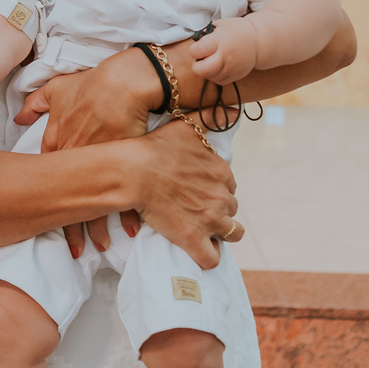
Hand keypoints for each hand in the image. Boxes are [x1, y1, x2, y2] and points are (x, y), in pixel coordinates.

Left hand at [14, 52, 157, 255]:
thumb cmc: (90, 84)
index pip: (48, 180)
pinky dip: (128, 213)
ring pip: (96, 204)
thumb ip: (36, 104)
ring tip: (99, 247)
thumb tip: (18, 116)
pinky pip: (124, 196)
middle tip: (74, 250)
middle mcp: (76, 160)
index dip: (46, 201)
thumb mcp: (57, 89)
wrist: (122, 84)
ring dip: (97, 228)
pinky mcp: (123, 166)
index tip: (46, 218)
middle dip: (73, 228)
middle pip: (70, 201)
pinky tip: (130, 230)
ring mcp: (100, 166)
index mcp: (59, 143)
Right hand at [127, 120, 241, 269]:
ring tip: (203, 231)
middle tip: (197, 210)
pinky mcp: (193, 239)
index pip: (230, 186)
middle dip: (218, 210)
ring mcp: (210, 220)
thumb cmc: (156, 147)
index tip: (201, 191)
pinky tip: (199, 251)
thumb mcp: (187, 125)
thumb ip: (213, 116)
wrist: (133, 172)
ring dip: (220, 234)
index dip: (216, 189)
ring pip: (231, 233)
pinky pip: (211, 259)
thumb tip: (235, 108)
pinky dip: (208, 257)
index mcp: (222, 172)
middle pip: (230, 209)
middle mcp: (222, 196)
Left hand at [192, 18, 260, 85]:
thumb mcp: (219, 25)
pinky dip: (214, 75)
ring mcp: (232, 68)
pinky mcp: (235, 76)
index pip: (197, 51)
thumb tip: (193, 44)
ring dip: (205, 70)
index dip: (193, 50)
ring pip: (210, 77)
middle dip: (197, 65)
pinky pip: (218, 81)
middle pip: (203, 69)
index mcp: (221, 40)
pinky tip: (218, 66)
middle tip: (200, 58)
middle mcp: (226, 56)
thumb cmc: (235, 30)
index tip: (197, 47)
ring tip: (210, 60)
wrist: (257, 41)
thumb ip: (205, 35)